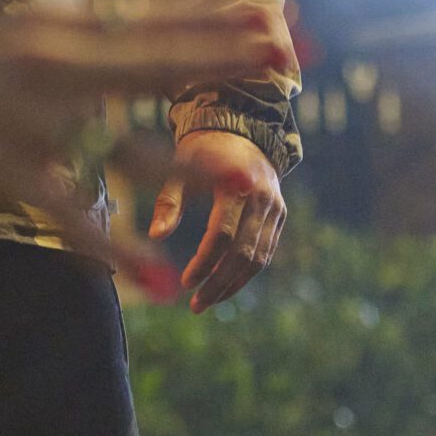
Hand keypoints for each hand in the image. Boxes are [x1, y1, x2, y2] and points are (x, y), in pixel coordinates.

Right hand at [0, 0, 292, 259]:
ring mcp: (28, 122)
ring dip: (187, 164)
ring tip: (247, 177)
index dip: (211, 15)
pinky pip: (68, 217)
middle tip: (287, 56)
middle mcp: (47, 64)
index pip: (147, 14)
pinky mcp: (3, 174)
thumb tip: (128, 12)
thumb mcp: (8, 21)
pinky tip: (159, 276)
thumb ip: (71, 21)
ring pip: (121, 147)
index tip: (267, 13)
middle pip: (151, 63)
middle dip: (222, 60)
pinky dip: (113, 249)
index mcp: (50, 22)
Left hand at [150, 130, 284, 311]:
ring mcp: (275, 208)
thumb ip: (168, 202)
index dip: (205, 262)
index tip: (186, 282)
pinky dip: (247, 273)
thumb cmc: (203, 151)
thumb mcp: (179, 168)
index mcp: (235, 185)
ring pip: (258, 258)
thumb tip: (156, 236)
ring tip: (208, 301)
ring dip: (234, 285)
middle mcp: (261, 198)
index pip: (223, 235)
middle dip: (219, 283)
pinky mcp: (280, 214)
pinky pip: (266, 251)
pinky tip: (226, 286)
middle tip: (196, 305)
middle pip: (243, 253)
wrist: (241, 130)